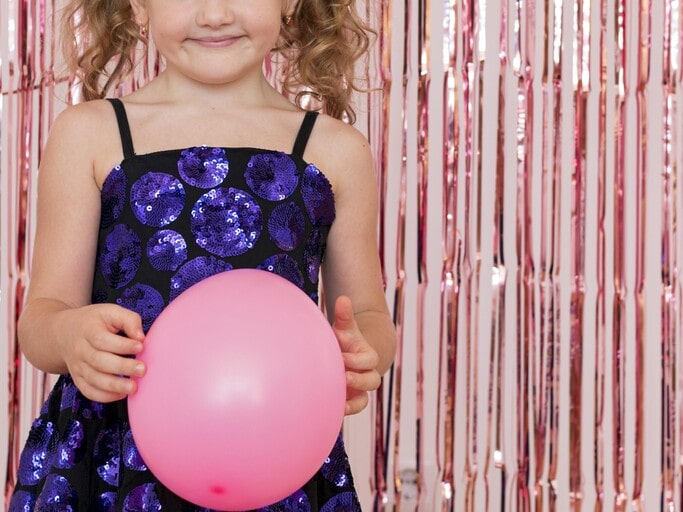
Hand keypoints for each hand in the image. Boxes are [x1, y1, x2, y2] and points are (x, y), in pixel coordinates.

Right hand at [58, 304, 145, 402]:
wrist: (64, 333)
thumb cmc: (94, 322)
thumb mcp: (110, 311)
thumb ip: (128, 320)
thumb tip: (141, 337)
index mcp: (88, 330)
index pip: (102, 340)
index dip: (122, 345)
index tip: (141, 346)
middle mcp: (80, 350)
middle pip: (99, 361)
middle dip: (122, 367)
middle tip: (142, 369)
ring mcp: (78, 366)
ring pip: (93, 379)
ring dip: (114, 385)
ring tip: (134, 387)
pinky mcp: (78, 379)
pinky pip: (88, 391)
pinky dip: (104, 396)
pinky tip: (122, 394)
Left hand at [332, 295, 380, 414]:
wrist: (344, 353)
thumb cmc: (343, 339)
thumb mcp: (344, 327)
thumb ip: (344, 315)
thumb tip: (343, 299)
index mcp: (367, 355)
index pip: (369, 360)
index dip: (357, 360)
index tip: (341, 357)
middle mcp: (367, 373)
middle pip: (372, 380)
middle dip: (358, 380)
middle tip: (342, 377)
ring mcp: (360, 388)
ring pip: (365, 399)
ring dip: (354, 401)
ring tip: (340, 400)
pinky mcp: (351, 398)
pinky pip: (354, 407)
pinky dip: (347, 410)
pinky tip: (335, 410)